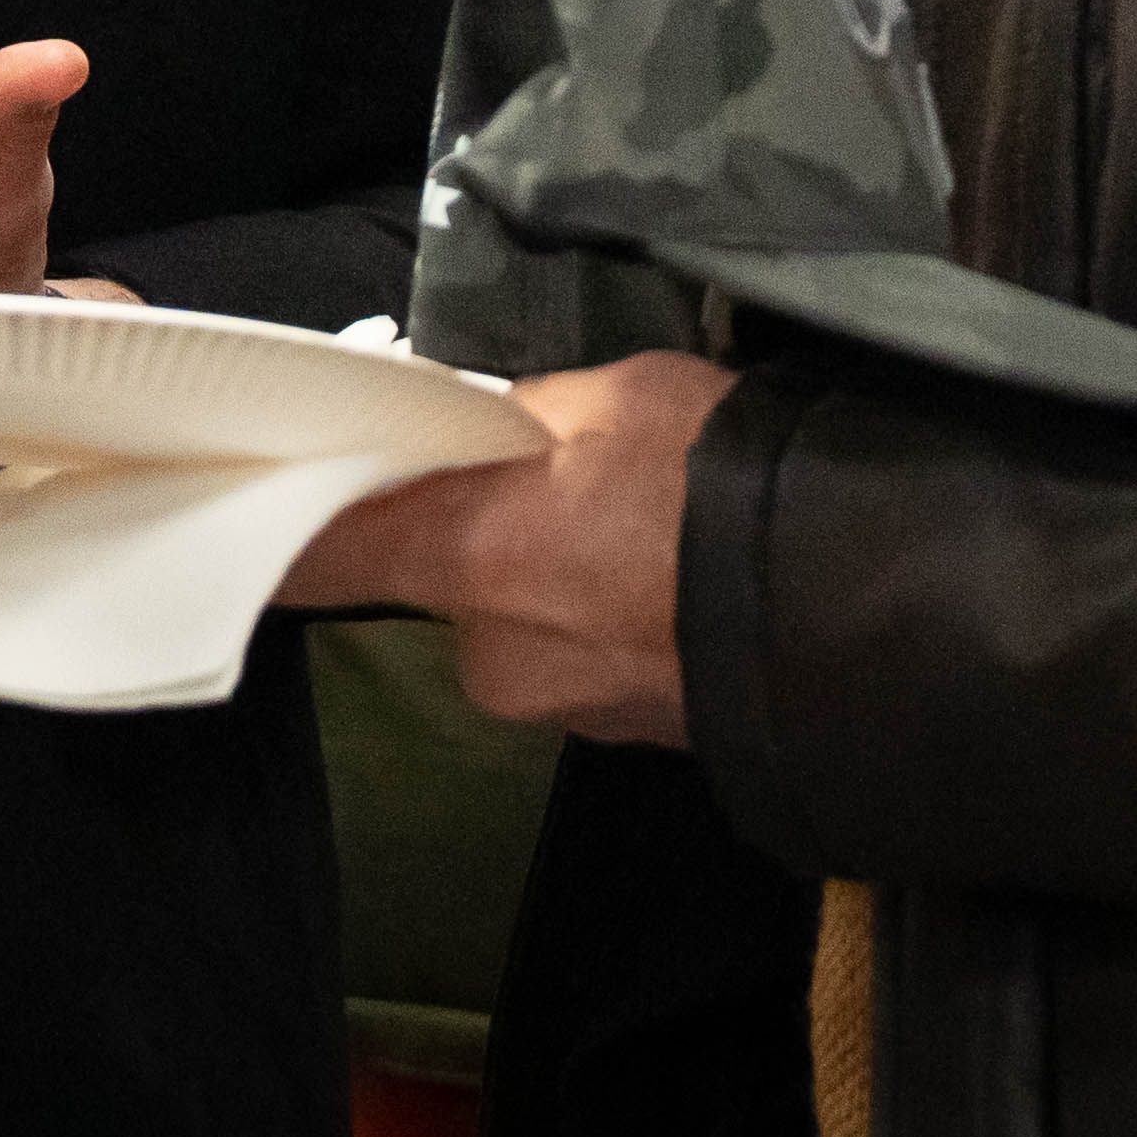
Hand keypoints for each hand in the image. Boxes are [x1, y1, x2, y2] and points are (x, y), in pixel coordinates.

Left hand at [292, 351, 724, 741]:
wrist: (865, 618)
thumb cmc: (722, 485)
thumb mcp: (619, 398)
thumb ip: (524, 418)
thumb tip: (481, 428)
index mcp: (469, 560)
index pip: (321, 558)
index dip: (291, 524)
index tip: (271, 491)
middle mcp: (493, 657)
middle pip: (446, 581)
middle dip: (488, 533)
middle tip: (562, 474)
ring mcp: (563, 711)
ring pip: (526, 622)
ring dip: (560, 577)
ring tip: (647, 526)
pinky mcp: (628, 738)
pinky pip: (591, 657)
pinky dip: (616, 616)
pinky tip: (680, 577)